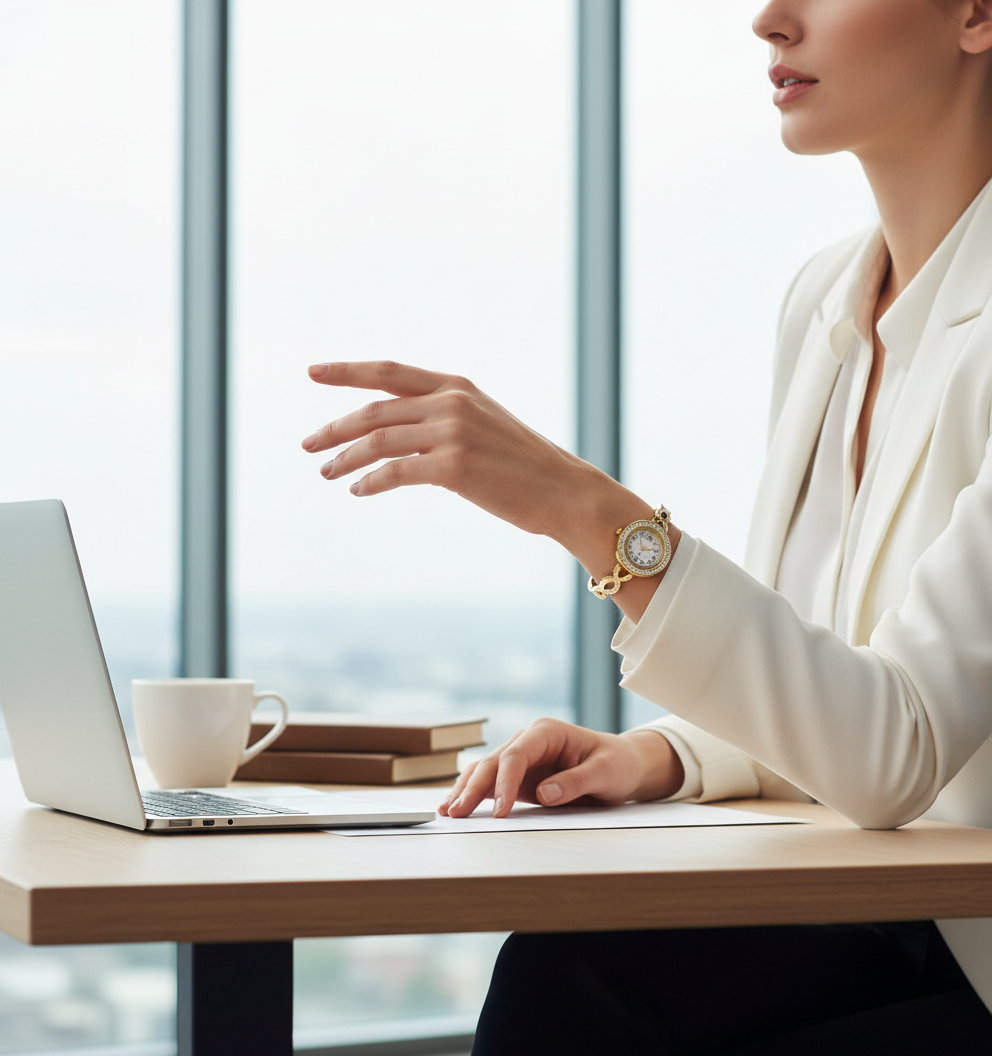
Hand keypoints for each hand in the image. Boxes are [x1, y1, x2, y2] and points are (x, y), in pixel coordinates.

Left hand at [301, 360, 679, 621]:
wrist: (564, 491)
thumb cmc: (523, 465)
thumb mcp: (483, 425)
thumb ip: (442, 419)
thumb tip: (396, 434)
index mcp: (457, 386)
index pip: (388, 372)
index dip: (346, 371)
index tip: (312, 372)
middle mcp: (451, 403)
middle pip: (373, 410)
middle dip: (334, 427)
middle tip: (308, 445)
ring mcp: (452, 433)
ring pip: (378, 441)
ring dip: (345, 458)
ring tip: (326, 473)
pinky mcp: (454, 468)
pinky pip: (395, 473)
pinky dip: (370, 482)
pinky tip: (358, 491)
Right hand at [437, 717, 684, 818]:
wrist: (624, 765)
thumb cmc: (618, 764)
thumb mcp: (606, 772)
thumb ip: (576, 781)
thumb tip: (544, 794)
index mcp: (547, 731)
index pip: (517, 754)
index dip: (504, 781)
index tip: (500, 809)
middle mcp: (528, 740)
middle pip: (493, 762)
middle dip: (474, 787)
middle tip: (457, 812)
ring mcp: (521, 758)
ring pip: (485, 771)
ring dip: (466, 791)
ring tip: (447, 812)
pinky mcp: (519, 777)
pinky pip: (490, 784)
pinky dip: (473, 794)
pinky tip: (455, 806)